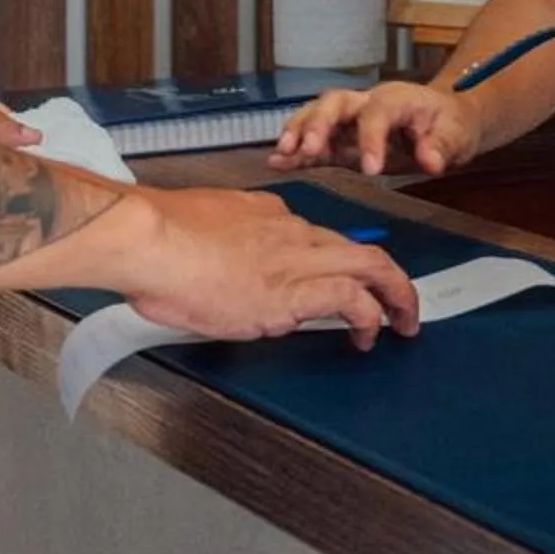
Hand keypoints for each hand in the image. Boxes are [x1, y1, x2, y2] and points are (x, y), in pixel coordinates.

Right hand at [123, 188, 420, 348]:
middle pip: (360, 250)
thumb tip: (217, 259)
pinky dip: (368, 316)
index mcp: (268, 217)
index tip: (345, 280)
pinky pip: (350, 298)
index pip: (319, 238)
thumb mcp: (199, 226)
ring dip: (395, 296)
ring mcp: (295, 261)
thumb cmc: (157, 238)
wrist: (150, 240)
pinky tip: (367, 336)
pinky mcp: (291, 292)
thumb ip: (221, 240)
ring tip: (403, 322)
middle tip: (402, 301)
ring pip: (370, 266)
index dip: (340, 263)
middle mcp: (291, 233)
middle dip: (390, 277)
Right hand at [267, 81, 483, 179]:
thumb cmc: (451, 123)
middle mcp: (367, 102)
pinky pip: (316, 142)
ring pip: (318, 115)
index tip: (372, 169)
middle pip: (335, 102)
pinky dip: (297, 152)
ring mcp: (351, 120)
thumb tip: (430, 161)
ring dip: (299, 132)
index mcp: (396, 99)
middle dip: (318, 123)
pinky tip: (278, 164)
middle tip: (307, 149)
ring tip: (282, 154)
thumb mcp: (457, 133)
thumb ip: (442, 145)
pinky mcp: (343, 140)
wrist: (445, 120)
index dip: (371, 138)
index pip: (377, 112)